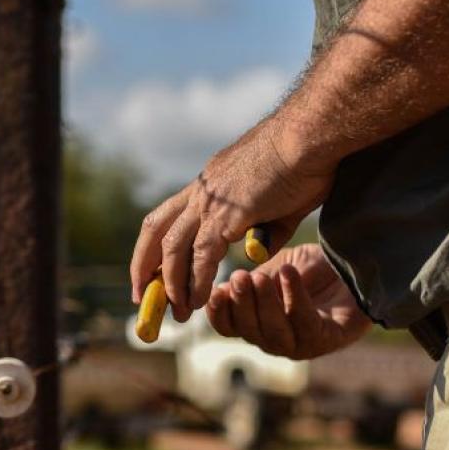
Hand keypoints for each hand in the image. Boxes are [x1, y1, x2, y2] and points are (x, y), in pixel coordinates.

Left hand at [129, 119, 333, 319]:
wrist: (310, 137)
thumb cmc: (306, 160)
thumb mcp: (280, 201)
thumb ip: (264, 228)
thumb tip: (255, 251)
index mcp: (210, 182)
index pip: (170, 216)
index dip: (157, 244)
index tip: (153, 269)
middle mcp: (201, 190)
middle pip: (155, 230)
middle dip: (143, 264)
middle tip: (139, 294)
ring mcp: (209, 201)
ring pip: (173, 248)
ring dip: (170, 284)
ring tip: (175, 313)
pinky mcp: (224, 214)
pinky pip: (201, 257)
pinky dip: (195, 283)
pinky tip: (196, 302)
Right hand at [205, 243, 370, 359]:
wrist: (358, 267)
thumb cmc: (313, 269)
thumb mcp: (275, 268)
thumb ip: (254, 279)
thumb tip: (225, 287)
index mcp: (257, 322)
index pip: (228, 327)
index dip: (218, 313)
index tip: (215, 291)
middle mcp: (275, 339)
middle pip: (249, 331)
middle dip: (241, 304)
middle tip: (240, 277)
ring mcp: (301, 344)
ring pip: (274, 332)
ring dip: (264, 304)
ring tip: (261, 277)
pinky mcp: (327, 340)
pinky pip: (305, 322)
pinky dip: (294, 297)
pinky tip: (288, 273)